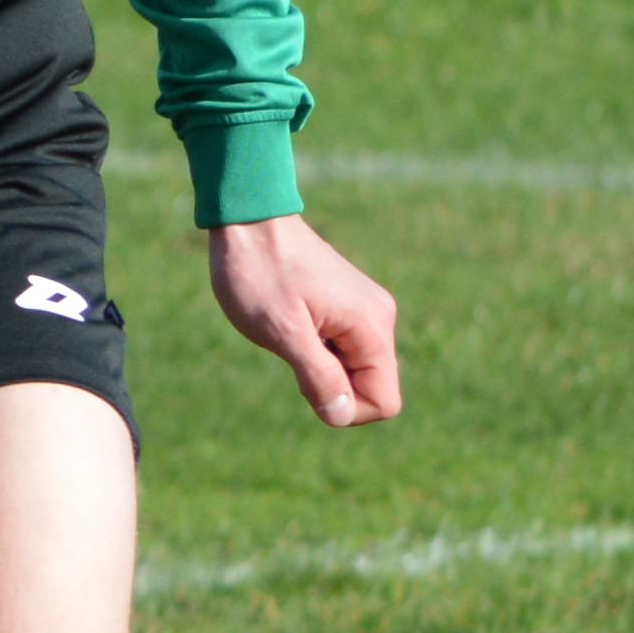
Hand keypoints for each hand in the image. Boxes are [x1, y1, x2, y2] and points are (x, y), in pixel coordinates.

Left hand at [207, 213, 401, 424]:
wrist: (248, 218)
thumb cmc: (259, 273)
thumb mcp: (283, 332)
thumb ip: (318, 376)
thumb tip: (342, 414)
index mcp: (372, 327)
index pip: (385, 401)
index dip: (346, 408)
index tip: (306, 377)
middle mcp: (379, 318)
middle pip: (372, 387)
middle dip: (331, 387)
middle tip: (292, 351)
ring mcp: (364, 310)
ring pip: (355, 369)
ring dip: (320, 367)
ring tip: (289, 333)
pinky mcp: (346, 305)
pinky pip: (342, 349)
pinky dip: (317, 350)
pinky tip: (291, 324)